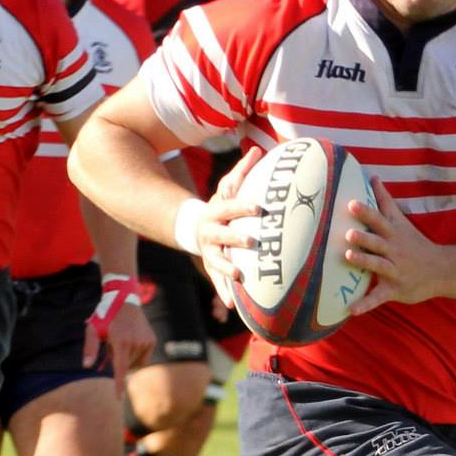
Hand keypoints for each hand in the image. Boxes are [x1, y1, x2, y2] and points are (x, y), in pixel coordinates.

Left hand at [88, 296, 154, 387]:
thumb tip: (86, 366)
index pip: (120, 369)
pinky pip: (143, 358)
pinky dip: (135, 355)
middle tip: (111, 344)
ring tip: (121, 340)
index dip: (118, 385)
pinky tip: (130, 342)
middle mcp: (136, 343)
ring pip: (134, 363)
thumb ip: (90, 348)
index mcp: (121, 341)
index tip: (118, 399)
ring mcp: (146, 342)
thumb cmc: (106, 315)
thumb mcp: (93, 329)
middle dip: (116, 360)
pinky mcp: (152, 341)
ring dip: (126, 358)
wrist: (125, 299)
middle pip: (125, 366)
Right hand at [196, 148, 263, 307]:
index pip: (230, 207)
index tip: (259, 208)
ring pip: (217, 261)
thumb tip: (257, 149)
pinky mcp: (212, 267)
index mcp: (216, 211)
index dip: (242, 206)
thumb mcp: (228, 188)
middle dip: (236, 238)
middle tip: (253, 241)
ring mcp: (210, 251)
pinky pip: (217, 282)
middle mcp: (210, 232)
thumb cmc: (222, 206)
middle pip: (222, 235)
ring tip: (240, 277)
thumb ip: (242, 171)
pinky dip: (223, 293)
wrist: (196, 228)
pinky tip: (232, 307)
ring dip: (227, 269)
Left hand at [343, 180, 450, 315]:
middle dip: (364, 237)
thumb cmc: (414, 243)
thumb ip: (385, 200)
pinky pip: (378, 297)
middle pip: (378, 241)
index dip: (366, 211)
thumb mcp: (401, 221)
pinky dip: (365, 304)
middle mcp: (394, 250)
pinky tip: (351, 310)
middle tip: (349, 233)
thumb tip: (372, 176)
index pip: (379, 219)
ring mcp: (395, 270)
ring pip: (378, 265)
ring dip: (364, 261)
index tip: (350, 204)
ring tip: (348, 256)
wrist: (442, 270)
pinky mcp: (394, 289)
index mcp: (394, 233)